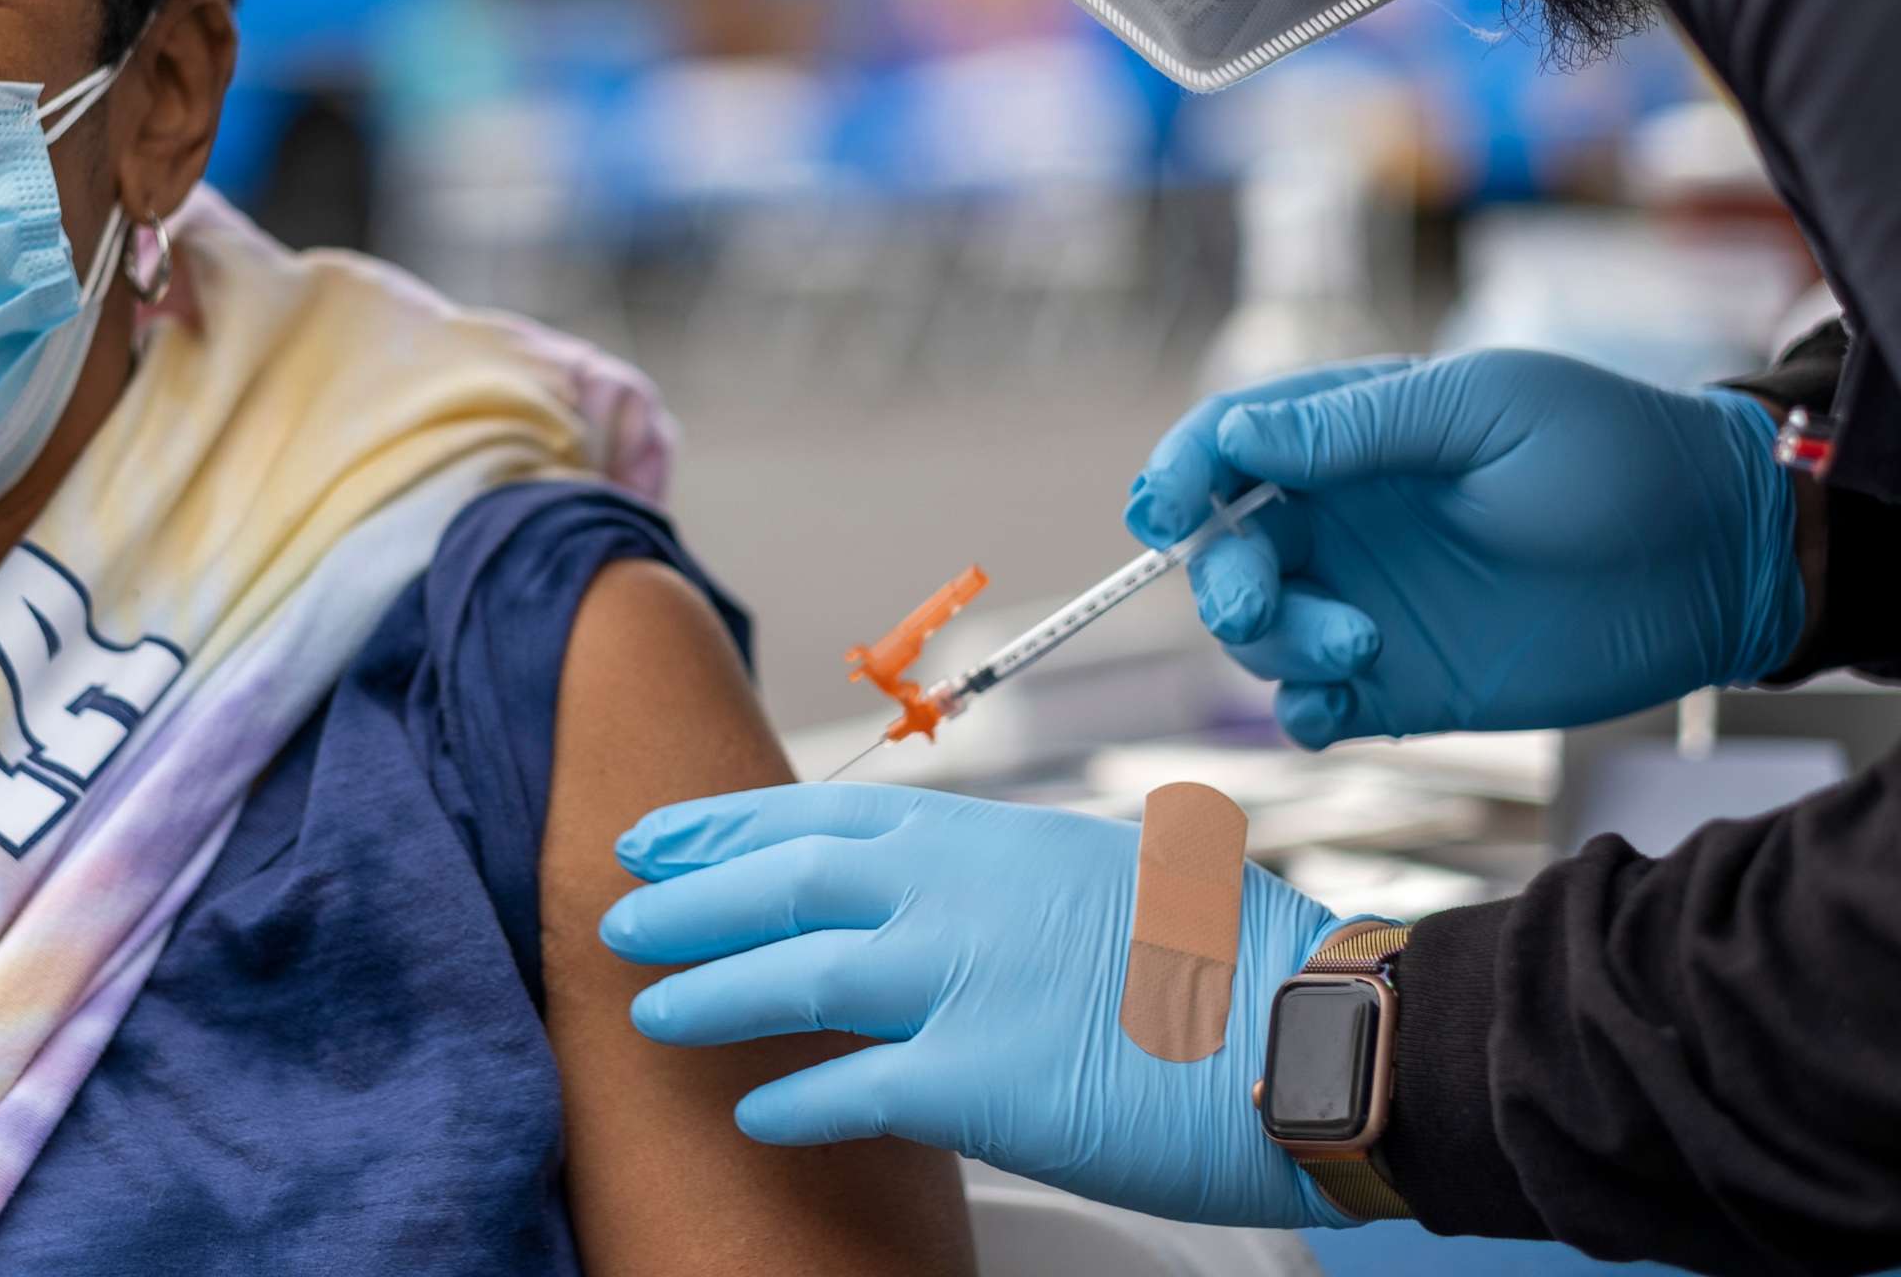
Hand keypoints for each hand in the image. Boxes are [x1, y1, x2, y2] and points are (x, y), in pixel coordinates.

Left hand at [600, 783, 1349, 1228]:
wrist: (1313, 1026)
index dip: (728, 827)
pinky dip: (795, 1103)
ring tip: (647, 1012)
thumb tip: (936, 889)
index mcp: (987, 837)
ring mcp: (964, 982)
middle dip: (690, 897)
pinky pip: (854, 1089)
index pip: (824, 815)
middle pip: (787, 883)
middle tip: (619, 911)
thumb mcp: (1101, 869)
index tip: (660, 835)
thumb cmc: (1226, 954)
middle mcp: (959, 895)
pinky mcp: (983, 1079)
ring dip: (710, 991)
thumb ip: (1003, 876)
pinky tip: (754, 1118)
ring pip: (794, 976)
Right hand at [1126, 351, 1804, 747]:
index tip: (1164, 509)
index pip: (1225, 442)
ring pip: (1255, 633)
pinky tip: (1341, 704)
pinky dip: (1301, 712)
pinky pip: (1309, 706)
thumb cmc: (1614, 453)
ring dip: (1274, 642)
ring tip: (1362, 646)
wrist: (1719, 558)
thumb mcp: (1486, 407)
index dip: (1179, 472)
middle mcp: (1341, 519)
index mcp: (1350, 435)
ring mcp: (1363, 600)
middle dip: (1220, 575)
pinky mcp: (1398, 681)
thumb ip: (1356, 425)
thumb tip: (1235, 434)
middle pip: (1222, 548)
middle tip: (1265, 598)